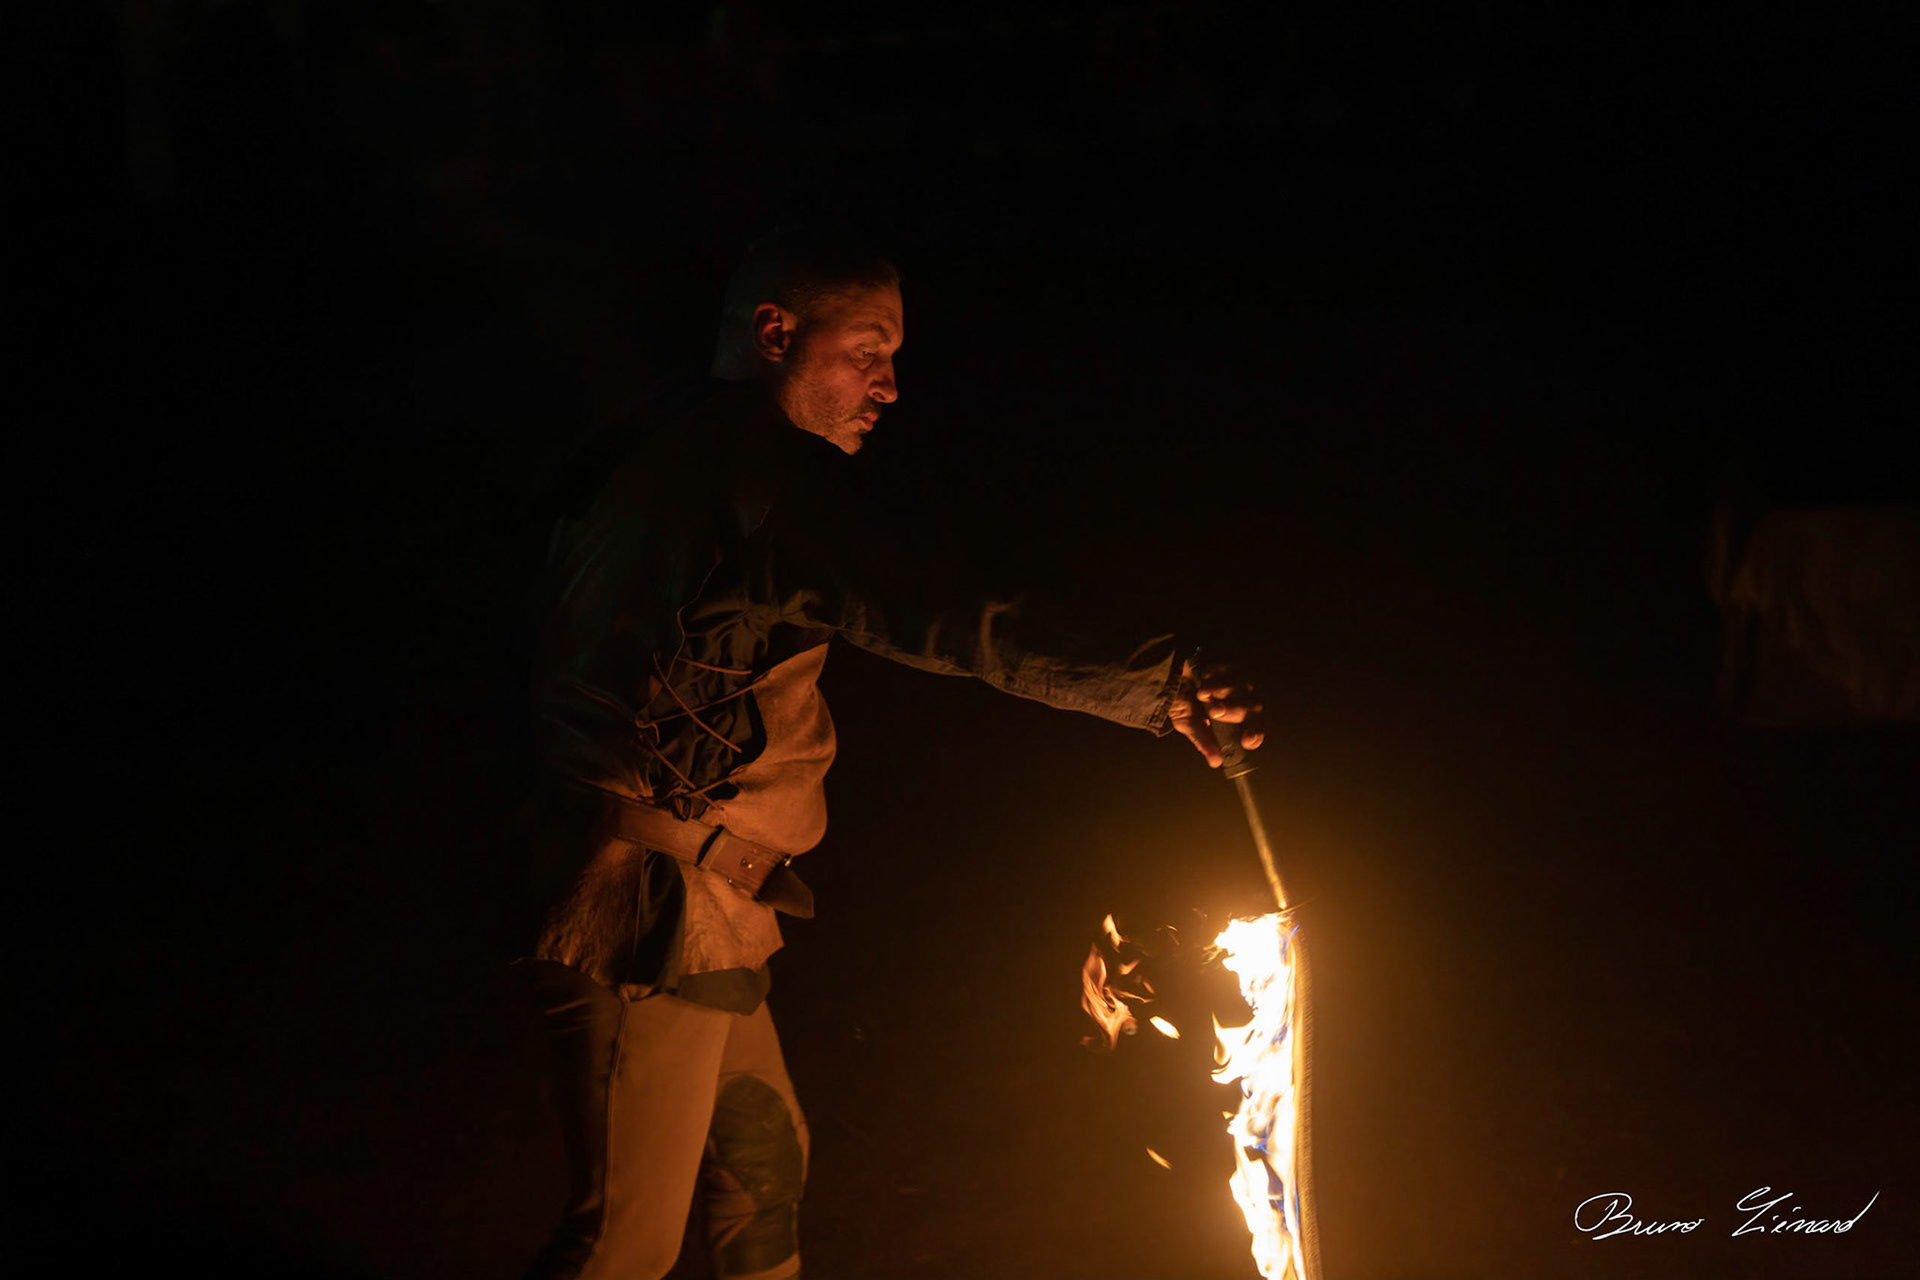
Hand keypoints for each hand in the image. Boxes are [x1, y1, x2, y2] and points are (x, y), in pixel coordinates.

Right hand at [1168, 652, 1264, 767]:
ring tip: (1201, 694)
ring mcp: (1236, 677)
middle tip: (1215, 712)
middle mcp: (1240, 697)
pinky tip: (1202, 682)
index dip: (1255, 733)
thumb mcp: (1187, 723)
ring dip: (1222, 692)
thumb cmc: (1179, 700)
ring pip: (1243, 686)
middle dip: (1235, 710)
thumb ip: (1203, 740)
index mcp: (1234, 717)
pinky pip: (1230, 669)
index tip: (1245, 741)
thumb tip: (1215, 762)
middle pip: (1254, 706)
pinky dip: (1216, 678)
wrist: (1163, 671)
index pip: (1255, 726)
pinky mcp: (1228, 660)